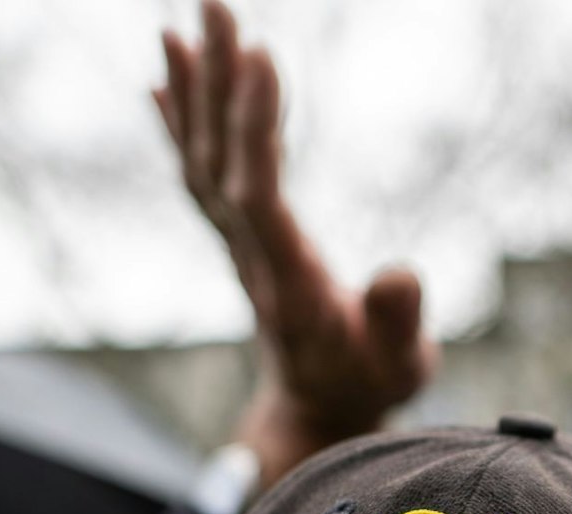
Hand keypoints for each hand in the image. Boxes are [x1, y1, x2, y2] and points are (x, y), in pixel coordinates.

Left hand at [156, 3, 435, 484]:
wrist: (319, 415)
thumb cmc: (369, 386)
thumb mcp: (401, 366)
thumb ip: (398, 322)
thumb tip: (399, 274)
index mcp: (292, 283)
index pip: (258, 195)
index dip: (254, 127)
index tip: (264, 57)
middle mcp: (253, 258)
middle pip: (219, 163)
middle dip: (217, 82)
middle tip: (216, 5)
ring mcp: (240, 248)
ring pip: (203, 161)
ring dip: (193, 90)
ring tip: (186, 22)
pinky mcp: (242, 240)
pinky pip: (202, 173)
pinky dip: (183, 120)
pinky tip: (170, 74)